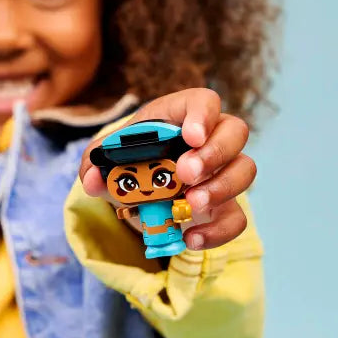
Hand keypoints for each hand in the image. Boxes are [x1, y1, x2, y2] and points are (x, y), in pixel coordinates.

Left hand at [79, 88, 255, 250]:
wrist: (140, 191)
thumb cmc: (131, 161)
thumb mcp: (107, 159)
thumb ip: (94, 163)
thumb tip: (93, 179)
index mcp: (181, 115)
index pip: (205, 101)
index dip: (203, 115)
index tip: (191, 136)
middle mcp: (211, 138)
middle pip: (235, 131)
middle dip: (214, 153)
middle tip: (185, 174)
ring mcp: (223, 171)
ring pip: (245, 170)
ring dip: (221, 189)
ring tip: (189, 204)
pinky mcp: (226, 205)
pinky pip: (237, 217)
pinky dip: (218, 230)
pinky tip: (191, 237)